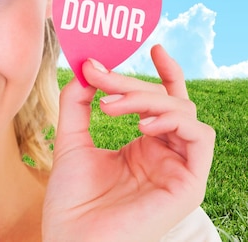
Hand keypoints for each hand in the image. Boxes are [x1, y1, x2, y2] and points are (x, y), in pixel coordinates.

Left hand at [42, 45, 215, 241]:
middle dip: (130, 81)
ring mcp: (177, 169)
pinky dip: (173, 120)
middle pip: (165, 100)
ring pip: (183, 111)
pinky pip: (200, 138)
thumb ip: (78, 102)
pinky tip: (141, 123)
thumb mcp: (71, 139)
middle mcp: (164, 155)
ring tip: (111, 105)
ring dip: (148, 98)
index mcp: (143, 146)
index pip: (163, 101)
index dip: (164, 72)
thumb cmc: (71, 199)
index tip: (154, 46)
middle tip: (98, 74)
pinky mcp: (188, 185)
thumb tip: (86, 68)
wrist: (70, 239)